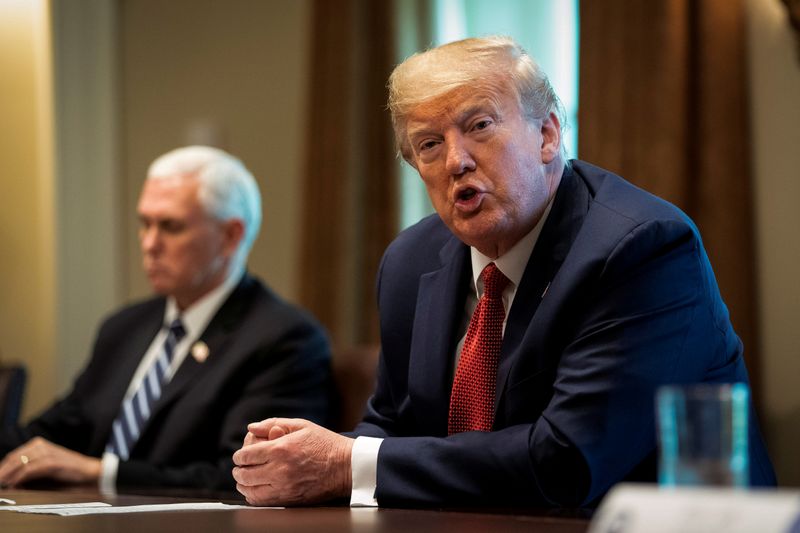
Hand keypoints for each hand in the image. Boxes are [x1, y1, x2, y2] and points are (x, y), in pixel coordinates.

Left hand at [0, 437, 100, 486]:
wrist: (89, 471)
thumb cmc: (68, 470)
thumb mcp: (45, 466)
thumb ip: (29, 469)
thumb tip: (11, 478)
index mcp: (38, 444)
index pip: (12, 455)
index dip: (2, 467)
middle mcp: (40, 445)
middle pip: (13, 458)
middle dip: (2, 471)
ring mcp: (46, 452)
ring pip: (19, 463)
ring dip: (7, 475)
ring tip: (2, 485)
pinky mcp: (51, 462)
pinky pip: (30, 470)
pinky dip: (19, 478)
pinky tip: (14, 484)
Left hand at [232, 418, 353, 505]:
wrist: (346, 466)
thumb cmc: (325, 443)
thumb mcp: (301, 425)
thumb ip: (274, 423)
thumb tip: (252, 428)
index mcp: (281, 449)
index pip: (246, 456)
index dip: (239, 456)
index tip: (240, 456)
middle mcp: (279, 470)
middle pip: (245, 475)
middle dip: (239, 471)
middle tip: (240, 468)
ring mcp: (284, 487)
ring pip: (251, 491)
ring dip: (243, 485)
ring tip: (244, 481)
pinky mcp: (290, 500)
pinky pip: (263, 502)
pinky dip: (254, 497)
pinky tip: (256, 490)